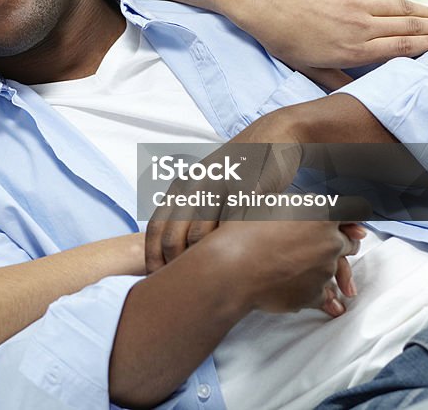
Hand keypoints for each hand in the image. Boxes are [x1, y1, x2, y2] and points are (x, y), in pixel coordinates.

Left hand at [145, 110, 305, 271]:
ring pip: (200, 237)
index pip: (156, 228)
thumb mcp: (207, 184)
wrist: (275, 138)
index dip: (152, 258)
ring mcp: (220, 188)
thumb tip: (170, 252)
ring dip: (200, 264)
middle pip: (173, 238)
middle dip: (173, 267)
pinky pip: (233, 228)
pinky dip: (231, 250)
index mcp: (181, 186)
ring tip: (206, 285)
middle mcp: (195, 185)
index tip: (156, 280)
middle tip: (182, 290)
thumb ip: (188, 211)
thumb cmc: (239, 171)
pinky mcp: (248, 192)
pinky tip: (237, 265)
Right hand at [209, 219, 362, 314]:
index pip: (352, 213)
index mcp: (320, 214)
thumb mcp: (265, 204)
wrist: (229, 269)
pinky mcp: (315, 294)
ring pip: (337, 272)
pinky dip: (318, 295)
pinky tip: (305, 293)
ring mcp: (325, 269)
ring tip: (312, 275)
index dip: (352, 220)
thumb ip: (291, 204)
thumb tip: (297, 201)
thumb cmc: (240, 233)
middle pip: (350, 243)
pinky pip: (323, 295)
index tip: (354, 227)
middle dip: (343, 245)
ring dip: (328, 272)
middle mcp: (329, 240)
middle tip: (330, 248)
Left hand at [237, 0, 427, 70]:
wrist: (265, 3)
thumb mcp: (308, 69)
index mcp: (353, 49)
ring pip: (403, 8)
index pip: (402, 47)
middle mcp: (361, 26)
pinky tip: (416, 5)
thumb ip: (337, 82)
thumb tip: (358, 96)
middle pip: (411, 26)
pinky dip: (404, 0)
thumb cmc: (284, 39)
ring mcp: (357, 5)